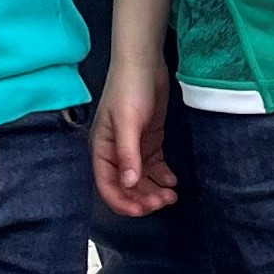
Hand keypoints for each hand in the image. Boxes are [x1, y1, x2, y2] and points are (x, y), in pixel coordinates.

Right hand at [94, 77, 175, 215]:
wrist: (144, 63)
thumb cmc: (130, 90)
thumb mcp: (128, 122)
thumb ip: (128, 154)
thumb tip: (128, 184)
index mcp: (102, 150)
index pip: (108, 186)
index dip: (123, 203)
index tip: (143, 210)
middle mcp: (115, 153)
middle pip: (126, 187)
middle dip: (143, 199)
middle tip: (163, 202)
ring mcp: (133, 148)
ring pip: (141, 181)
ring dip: (153, 191)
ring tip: (172, 195)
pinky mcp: (148, 142)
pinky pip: (153, 168)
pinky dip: (161, 177)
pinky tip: (172, 181)